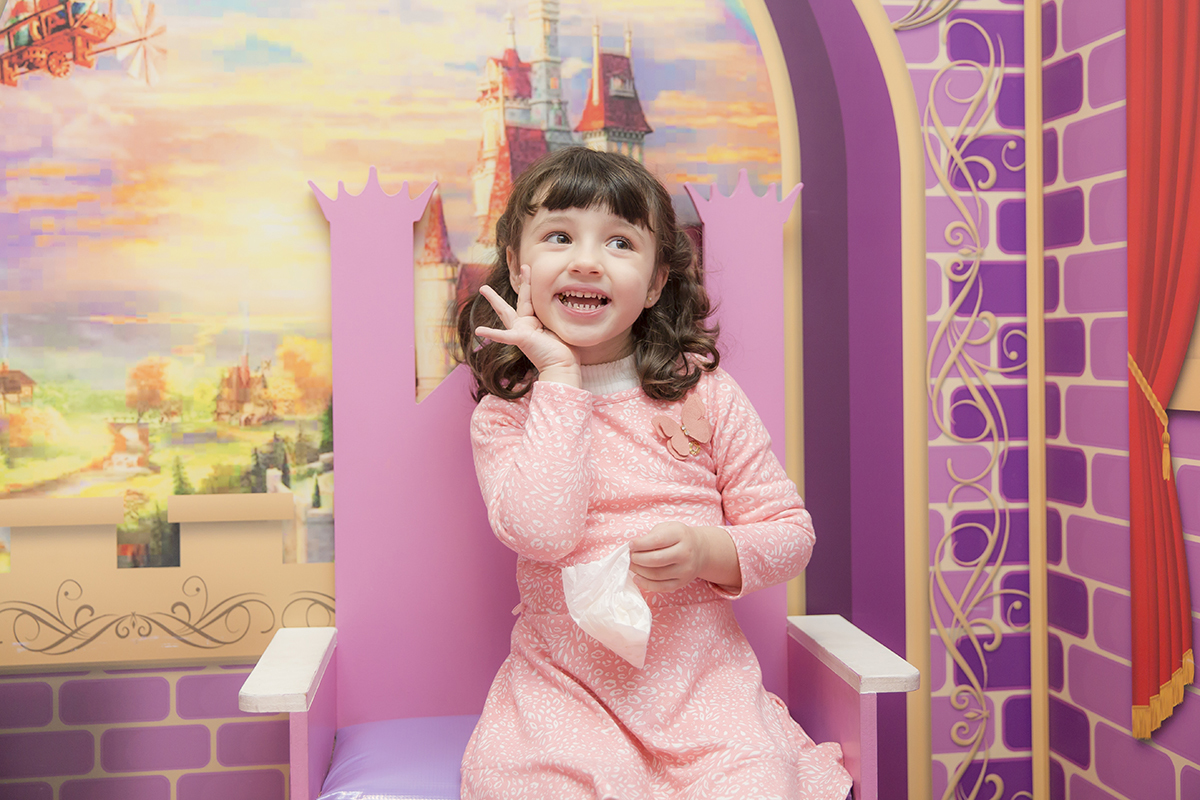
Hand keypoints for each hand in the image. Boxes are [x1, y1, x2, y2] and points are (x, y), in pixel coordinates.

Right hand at [475, 265, 579, 383]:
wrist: (563, 366)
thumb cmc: (565, 351)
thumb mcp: (560, 327)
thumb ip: (556, 315)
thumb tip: (568, 303)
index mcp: (535, 322)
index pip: (531, 300)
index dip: (529, 284)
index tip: (527, 270)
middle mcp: (526, 325)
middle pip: (520, 300)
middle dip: (516, 284)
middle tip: (514, 270)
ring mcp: (521, 331)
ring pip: (506, 311)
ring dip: (495, 300)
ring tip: (483, 288)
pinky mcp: (520, 338)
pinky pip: (504, 336)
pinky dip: (492, 333)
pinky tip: (478, 330)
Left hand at [628, 522, 740, 593]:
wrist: (700, 550)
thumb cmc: (678, 537)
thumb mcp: (668, 528)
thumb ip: (652, 536)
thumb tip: (633, 549)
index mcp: (681, 535)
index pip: (657, 540)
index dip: (640, 544)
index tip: (630, 545)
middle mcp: (685, 553)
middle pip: (656, 560)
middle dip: (637, 559)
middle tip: (630, 556)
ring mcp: (685, 570)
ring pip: (656, 575)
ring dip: (639, 571)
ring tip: (632, 566)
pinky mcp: (682, 583)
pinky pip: (661, 587)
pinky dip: (646, 584)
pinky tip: (637, 578)